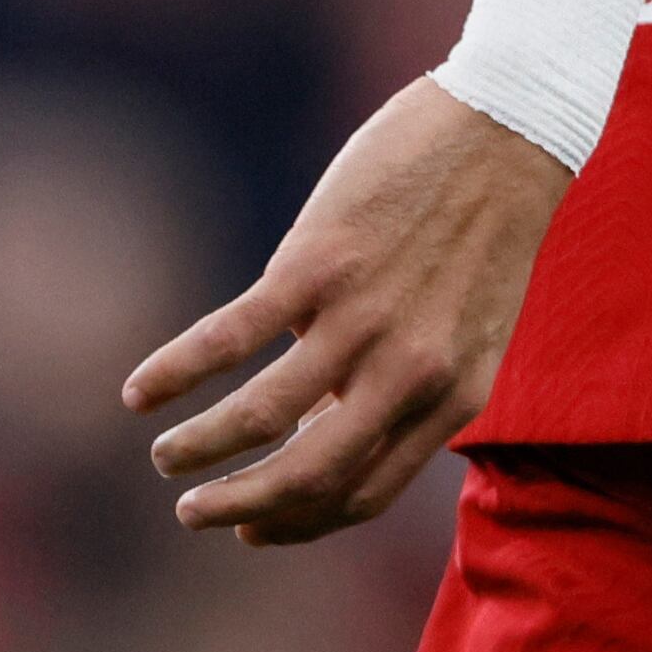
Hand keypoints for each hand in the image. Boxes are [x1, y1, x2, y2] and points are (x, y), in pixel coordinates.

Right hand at [120, 78, 571, 544]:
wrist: (511, 124)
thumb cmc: (484, 226)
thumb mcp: (470, 328)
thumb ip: (410, 386)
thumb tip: (321, 425)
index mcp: (451, 397)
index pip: (363, 493)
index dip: (299, 521)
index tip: (252, 526)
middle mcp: (408, 371)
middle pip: (307, 475)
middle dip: (240, 506)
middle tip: (193, 514)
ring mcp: (362, 319)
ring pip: (259, 416)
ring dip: (199, 448)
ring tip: (165, 458)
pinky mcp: (318, 265)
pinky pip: (228, 339)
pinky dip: (175, 373)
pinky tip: (140, 391)